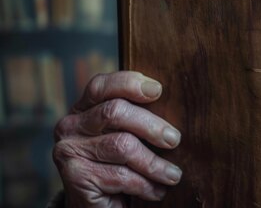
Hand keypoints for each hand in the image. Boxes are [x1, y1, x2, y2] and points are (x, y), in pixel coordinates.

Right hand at [53, 71, 181, 206]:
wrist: (98, 207)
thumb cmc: (120, 165)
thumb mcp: (128, 135)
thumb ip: (137, 117)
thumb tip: (174, 106)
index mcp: (83, 109)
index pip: (101, 85)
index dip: (129, 83)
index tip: (158, 90)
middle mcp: (70, 126)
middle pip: (115, 112)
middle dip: (152, 126)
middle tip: (174, 140)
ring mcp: (68, 151)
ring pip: (122, 146)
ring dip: (154, 163)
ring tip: (173, 175)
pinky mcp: (75, 177)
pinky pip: (120, 175)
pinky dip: (145, 184)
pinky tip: (156, 191)